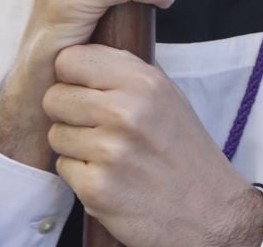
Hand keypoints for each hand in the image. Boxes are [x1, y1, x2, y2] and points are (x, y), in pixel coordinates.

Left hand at [45, 45, 262, 246]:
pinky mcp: (97, 188)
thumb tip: (85, 53)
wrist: (209, 209)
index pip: (70, 59)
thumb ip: (128, 73)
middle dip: (68, 112)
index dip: (72, 75)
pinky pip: (63, 167)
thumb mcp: (169, 96)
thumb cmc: (185, 150)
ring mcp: (111, 151)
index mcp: (145, 82)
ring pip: (55, 134)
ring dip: (74, 145)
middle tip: (95, 125)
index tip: (85, 88)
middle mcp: (127, 112)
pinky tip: (109, 176)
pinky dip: (80, 174)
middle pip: (54, 97)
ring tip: (108, 153)